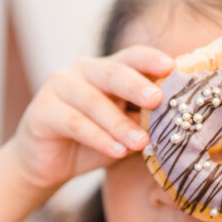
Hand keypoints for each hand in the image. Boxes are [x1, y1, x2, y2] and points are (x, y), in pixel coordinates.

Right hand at [4, 47, 174, 192]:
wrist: (48, 164)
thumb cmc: (92, 142)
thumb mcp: (123, 130)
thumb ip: (143, 120)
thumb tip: (180, 121)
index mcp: (106, 69)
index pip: (131, 57)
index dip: (150, 59)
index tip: (172, 67)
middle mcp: (82, 71)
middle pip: (112, 72)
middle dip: (136, 85)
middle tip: (157, 99)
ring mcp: (58, 87)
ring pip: (93, 101)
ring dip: (119, 123)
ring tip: (141, 143)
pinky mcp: (42, 110)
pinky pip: (74, 123)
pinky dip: (98, 138)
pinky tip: (117, 151)